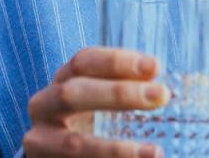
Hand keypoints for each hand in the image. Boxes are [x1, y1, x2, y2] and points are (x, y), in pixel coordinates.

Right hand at [23, 46, 168, 157]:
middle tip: (161, 96)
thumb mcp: (106, 96)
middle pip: (73, 93)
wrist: (61, 153)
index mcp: (64, 79)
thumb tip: (168, 93)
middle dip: (118, 94)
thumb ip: (131, 89)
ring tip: (154, 153)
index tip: (155, 68)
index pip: (85, 61)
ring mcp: (40, 141)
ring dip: (116, 149)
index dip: (118, 62)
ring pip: (73, 143)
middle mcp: (45, 105)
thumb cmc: (95, 114)